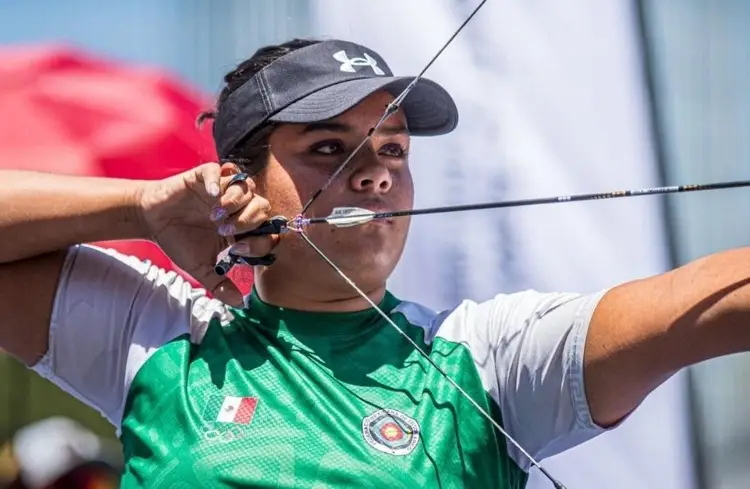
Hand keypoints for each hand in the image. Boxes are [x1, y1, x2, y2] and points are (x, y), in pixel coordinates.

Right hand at [138, 162, 279, 305]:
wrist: (152, 222)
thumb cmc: (180, 242)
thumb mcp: (201, 268)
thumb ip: (221, 285)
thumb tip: (240, 304)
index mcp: (242, 229)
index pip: (268, 231)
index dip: (260, 241)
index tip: (238, 249)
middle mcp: (237, 208)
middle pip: (263, 207)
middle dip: (249, 220)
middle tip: (226, 231)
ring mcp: (223, 190)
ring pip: (247, 187)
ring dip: (237, 201)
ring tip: (216, 215)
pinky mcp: (205, 176)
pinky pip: (220, 170)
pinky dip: (218, 181)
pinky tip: (209, 196)